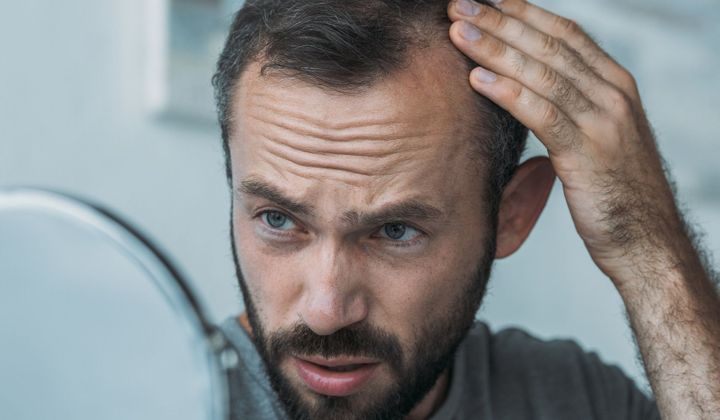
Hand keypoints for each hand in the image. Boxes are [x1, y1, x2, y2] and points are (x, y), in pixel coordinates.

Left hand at [447, 0, 684, 288]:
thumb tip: (530, 86)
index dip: (522, 14)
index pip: (565, 34)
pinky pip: (543, 114)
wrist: (647, 240)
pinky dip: (508, 93)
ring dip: (495, 50)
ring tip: (458, 34)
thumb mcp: (598, 136)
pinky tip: (477, 80)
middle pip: (549, 45)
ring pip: (543, 73)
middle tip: (459, 6)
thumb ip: (572, 106)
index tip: (485, 1)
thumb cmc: (615, 191)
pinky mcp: (589, 154)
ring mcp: (604, 122)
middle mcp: (613, 94)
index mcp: (615, 84)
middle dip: (500, 22)